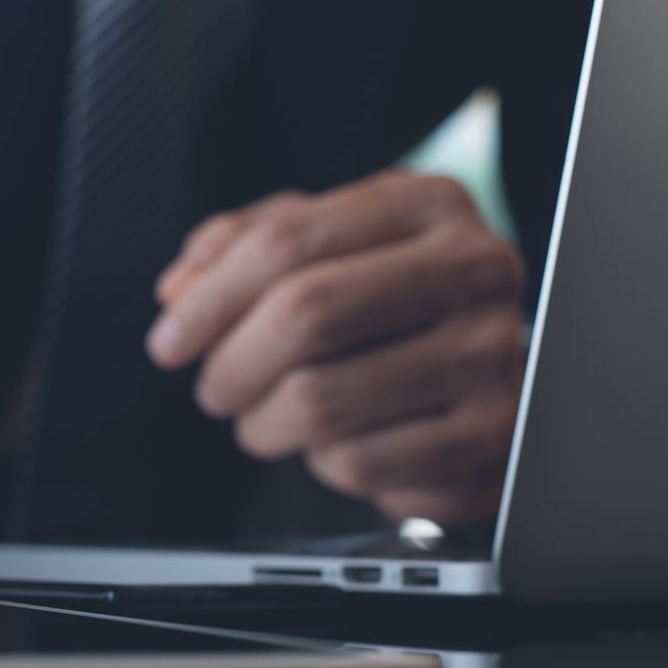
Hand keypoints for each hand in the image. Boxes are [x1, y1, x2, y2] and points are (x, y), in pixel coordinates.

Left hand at [146, 171, 523, 523]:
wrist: (496, 377)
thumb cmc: (398, 309)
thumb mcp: (330, 248)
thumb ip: (248, 249)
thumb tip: (180, 290)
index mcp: (428, 204)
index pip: (288, 240)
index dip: (209, 298)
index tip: (170, 338)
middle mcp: (474, 270)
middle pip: (305, 314)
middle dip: (231, 363)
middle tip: (214, 388)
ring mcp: (491, 354)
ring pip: (322, 400)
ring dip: (265, 423)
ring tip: (268, 417)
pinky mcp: (490, 435)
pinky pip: (359, 463)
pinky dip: (324, 463)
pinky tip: (338, 443)